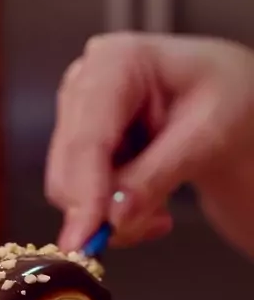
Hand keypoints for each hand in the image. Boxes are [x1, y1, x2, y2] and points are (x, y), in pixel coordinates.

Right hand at [46, 32, 253, 255]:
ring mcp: (77, 115)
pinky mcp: (79, 145)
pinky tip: (151, 204)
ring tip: (163, 211)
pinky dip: (115, 214)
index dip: (84, 191)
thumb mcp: (207, 136)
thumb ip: (158, 175)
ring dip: (116, 216)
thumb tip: (115, 217)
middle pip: (69, 168)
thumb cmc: (227, 100)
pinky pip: (81, 197)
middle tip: (157, 225)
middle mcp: (84, 84)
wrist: (229, 102)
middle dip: (106, 209)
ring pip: (71, 190)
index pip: (88, 137)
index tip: (85, 238)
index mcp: (116, 61)